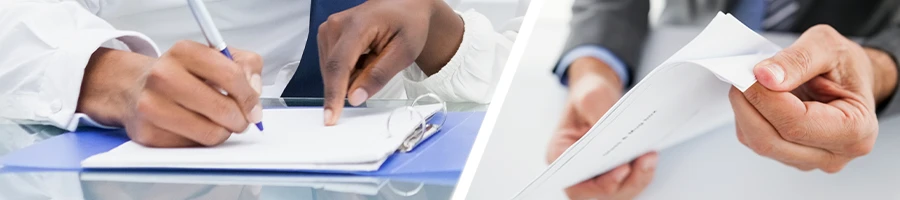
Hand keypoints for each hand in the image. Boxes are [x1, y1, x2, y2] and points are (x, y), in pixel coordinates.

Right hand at [76, 41, 262, 146]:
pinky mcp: (148, 133)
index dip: (250, 96)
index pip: (231, 75)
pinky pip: (192, 147)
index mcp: (184, 52)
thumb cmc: (182, 74)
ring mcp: (152, 105)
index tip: (254, 108)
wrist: (135, 87)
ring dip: (223, 132)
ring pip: (210, 133)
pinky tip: (195, 128)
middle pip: (222, 108)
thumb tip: (254, 91)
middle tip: (240, 119)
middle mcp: (163, 75)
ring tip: (218, 123)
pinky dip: (201, 141)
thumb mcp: (215, 56)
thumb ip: (246, 65)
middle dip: (240, 119)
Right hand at [317, 0, 463, 124]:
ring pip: (332, 71)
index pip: (339, 66)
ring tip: (375, 57)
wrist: (407, 6)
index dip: (334, 95)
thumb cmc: (408, 23)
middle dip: (353, 82)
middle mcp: (336, 25)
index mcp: (356, 25)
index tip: (331, 117)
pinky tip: (366, 57)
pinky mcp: (328, 36)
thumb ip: (378, 76)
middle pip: (333, 71)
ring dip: (353, 75)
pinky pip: (334, 65)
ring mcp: (329, 29)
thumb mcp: (403, 52)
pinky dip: (350, 69)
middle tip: (381, 65)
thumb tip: (355, 98)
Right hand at [547, 57, 656, 199]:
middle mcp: (577, 170)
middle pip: (600, 193)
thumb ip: (600, 114)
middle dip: (626, 182)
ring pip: (618, 191)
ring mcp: (595, 173)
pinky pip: (628, 182)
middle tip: (645, 160)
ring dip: (637, 178)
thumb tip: (617, 135)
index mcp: (560, 154)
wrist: (596, 94)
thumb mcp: (591, 96)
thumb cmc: (587, 95)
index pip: (576, 184)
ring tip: (650, 157)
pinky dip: (641, 173)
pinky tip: (649, 157)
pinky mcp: (612, 171)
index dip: (600, 185)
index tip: (622, 169)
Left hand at [729, 25, 897, 171]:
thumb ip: (798, 60)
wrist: (848, 79)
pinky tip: (753, 96)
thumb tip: (766, 77)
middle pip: (771, 140)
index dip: (765, 98)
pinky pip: (754, 140)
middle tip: (740, 76)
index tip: (749, 74)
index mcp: (855, 131)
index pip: (796, 124)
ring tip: (748, 82)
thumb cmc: (845, 66)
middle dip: (748, 105)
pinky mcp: (787, 155)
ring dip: (744, 110)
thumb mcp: (827, 46)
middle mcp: (833, 154)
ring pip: (759, 142)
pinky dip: (746, 116)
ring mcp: (808, 158)